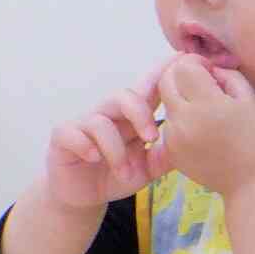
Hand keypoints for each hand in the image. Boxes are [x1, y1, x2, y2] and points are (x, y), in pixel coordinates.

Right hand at [42, 60, 171, 209]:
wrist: (83, 195)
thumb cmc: (117, 175)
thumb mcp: (148, 169)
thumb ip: (165, 156)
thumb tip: (192, 141)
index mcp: (131, 119)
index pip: (147, 91)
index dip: (161, 74)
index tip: (181, 58)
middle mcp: (108, 115)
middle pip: (124, 96)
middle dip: (141, 115)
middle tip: (151, 139)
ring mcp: (83, 124)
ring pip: (101, 122)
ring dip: (116, 152)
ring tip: (123, 173)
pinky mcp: (63, 137)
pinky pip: (73, 133)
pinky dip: (86, 146)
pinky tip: (94, 158)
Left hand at [154, 55, 254, 197]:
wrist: (251, 186)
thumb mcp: (252, 102)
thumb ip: (229, 77)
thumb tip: (209, 69)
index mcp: (208, 104)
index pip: (184, 66)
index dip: (196, 62)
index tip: (210, 71)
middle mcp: (184, 119)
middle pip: (166, 81)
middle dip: (180, 75)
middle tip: (199, 82)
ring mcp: (174, 137)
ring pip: (167, 103)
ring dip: (181, 98)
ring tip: (205, 110)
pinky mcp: (171, 151)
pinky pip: (169, 125)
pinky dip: (181, 121)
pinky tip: (201, 130)